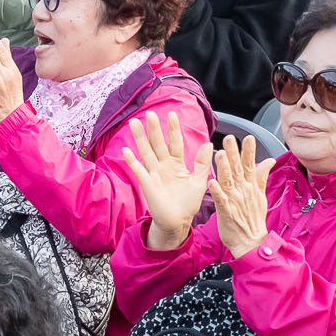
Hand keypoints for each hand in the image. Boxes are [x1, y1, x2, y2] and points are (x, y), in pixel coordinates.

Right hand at [118, 109, 212, 251]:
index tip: (172, 114)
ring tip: (133, 123)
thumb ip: (202, 163)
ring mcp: (154, 174)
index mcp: (177, 164)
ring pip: (146, 152)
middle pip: (158, 143)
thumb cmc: (188, 203)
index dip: (173, 129)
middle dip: (154, 129)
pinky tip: (126, 150)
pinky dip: (132, 161)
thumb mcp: (199, 181)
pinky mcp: (147, 184)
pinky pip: (139, 170)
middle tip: (150, 113)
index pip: (175, 142)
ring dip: (140, 138)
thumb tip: (209, 143)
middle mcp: (164, 166)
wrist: (178, 222)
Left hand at [210, 133, 269, 259]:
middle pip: (238, 169)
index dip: (248, 151)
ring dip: (224, 168)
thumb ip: (262, 176)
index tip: (248, 137)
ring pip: (228, 181)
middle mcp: (243, 191)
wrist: (251, 241)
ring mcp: (234, 200)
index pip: (250, 165)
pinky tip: (211, 182)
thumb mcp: (261, 195)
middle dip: (234, 153)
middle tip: (230, 138)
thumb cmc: (253, 218)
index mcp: (250, 186)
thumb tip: (269, 160)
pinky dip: (216, 191)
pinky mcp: (226, 211)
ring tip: (220, 154)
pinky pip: (220, 199)